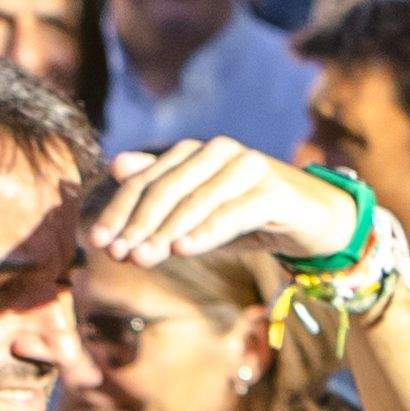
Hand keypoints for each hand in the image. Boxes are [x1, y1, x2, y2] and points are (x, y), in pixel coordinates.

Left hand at [85, 136, 363, 272]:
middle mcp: (219, 152)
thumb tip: (117, 165)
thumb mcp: (198, 210)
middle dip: (138, 224)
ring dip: (166, 232)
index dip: (119, 211)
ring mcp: (249, 167)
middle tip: (120, 255)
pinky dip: (206, 231)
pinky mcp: (275, 190)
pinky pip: (234, 211)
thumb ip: (161, 192)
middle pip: (166, 189)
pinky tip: (183, 250)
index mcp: (194, 152)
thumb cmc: (247, 214)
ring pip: (196, 201)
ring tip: (143, 258)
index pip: (145, 180)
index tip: (97, 242)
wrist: (312, 220)